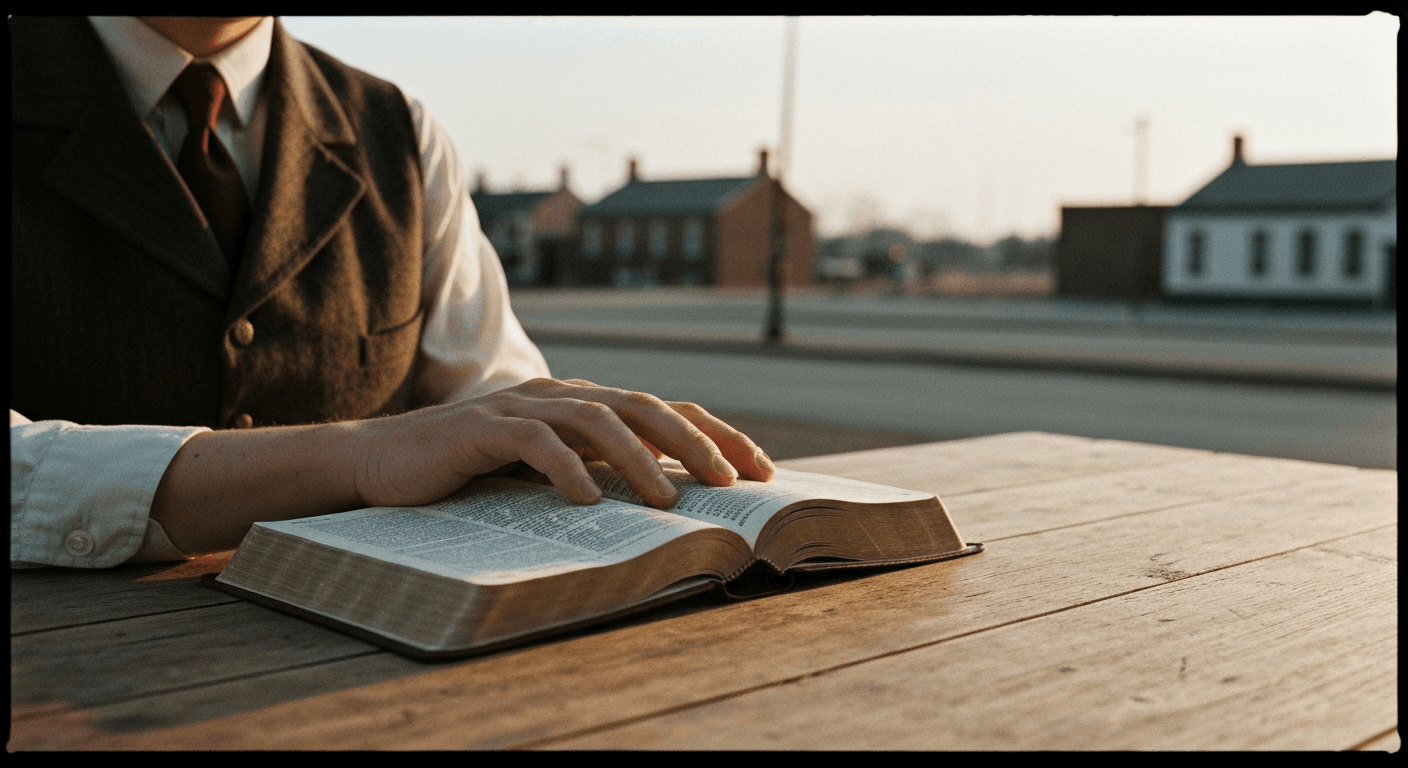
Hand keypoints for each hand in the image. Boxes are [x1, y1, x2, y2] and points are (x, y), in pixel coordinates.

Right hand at [347, 378, 774, 509]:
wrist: (381, 462)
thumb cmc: (470, 472)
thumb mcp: (545, 472)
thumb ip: (593, 471)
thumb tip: (666, 502)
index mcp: (580, 404)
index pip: (662, 409)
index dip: (714, 432)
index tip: (760, 469)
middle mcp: (559, 396)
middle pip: (642, 405)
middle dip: (695, 441)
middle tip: (733, 482)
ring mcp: (520, 406)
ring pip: (596, 420)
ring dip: (638, 461)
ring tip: (668, 502)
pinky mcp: (481, 427)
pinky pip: (533, 443)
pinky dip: (565, 472)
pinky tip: (588, 503)